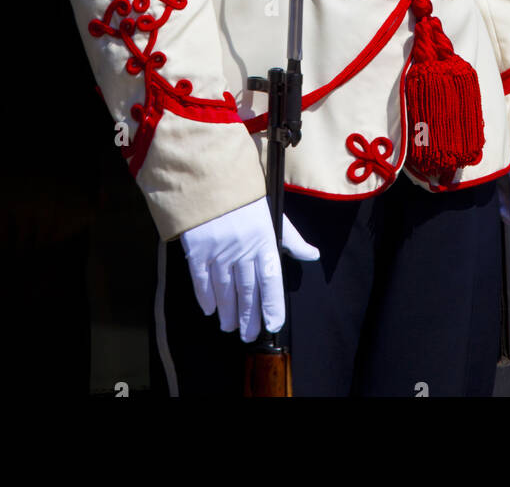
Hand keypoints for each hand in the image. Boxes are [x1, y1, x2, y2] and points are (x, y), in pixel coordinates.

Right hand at [179, 196, 320, 342]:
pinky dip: (206, 297)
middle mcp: (242, 248)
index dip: (273, 305)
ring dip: (229, 312)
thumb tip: (312, 254)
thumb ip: (291, 238)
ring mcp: (219, 249)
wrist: (209, 173)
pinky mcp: (197, 248)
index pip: (272, 280)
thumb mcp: (272, 212)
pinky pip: (202, 280)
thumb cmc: (243, 195)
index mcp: (264, 239)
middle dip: (249, 317)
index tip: (273, 323)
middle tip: (249, 335)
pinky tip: (210, 309)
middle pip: (248, 290)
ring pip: (225, 290)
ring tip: (230, 326)